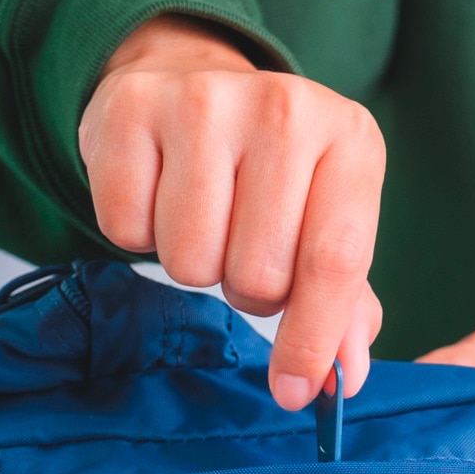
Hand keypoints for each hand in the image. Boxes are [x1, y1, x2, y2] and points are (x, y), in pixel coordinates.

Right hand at [79, 15, 383, 409]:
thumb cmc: (270, 172)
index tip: (293, 391)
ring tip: (204, 219)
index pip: (333, 261)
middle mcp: (284, 107)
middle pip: (256, 273)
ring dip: (192, 263)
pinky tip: (158, 194)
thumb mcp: (324, 219)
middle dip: (246, 288)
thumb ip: (342, 301)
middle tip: (242, 248)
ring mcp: (205, 100)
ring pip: (188, 260)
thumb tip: (345, 377)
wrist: (190, 82)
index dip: (312, 338)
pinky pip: (124, 231)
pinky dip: (137, 235)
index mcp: (350, 139)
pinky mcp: (132, 108)